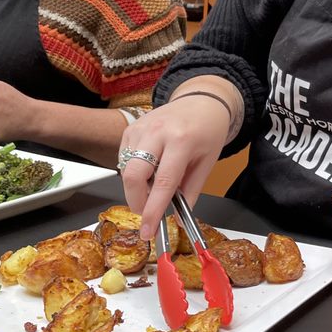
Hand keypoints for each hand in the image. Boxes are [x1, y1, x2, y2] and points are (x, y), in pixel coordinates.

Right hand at [118, 96, 227, 240]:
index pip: (163, 183)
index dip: (153, 210)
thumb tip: (179, 220)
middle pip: (134, 176)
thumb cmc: (208, 131)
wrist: (201, 100)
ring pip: (126, 170)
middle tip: (148, 212)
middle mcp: (158, 132)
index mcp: (182, 141)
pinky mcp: (130, 128)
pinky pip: (123, 159)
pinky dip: (132, 173)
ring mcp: (141, 128)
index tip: (148, 230)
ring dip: (136, 188)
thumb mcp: (208, 162)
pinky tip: (149, 169)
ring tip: (155, 186)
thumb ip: (191, 192)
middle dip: (137, 202)